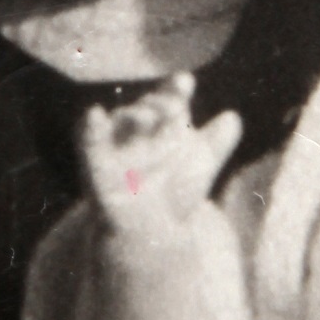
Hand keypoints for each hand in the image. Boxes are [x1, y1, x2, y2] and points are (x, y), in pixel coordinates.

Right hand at [79, 73, 244, 235]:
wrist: (151, 236)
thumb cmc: (172, 193)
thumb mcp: (198, 168)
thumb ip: (216, 143)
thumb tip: (232, 118)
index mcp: (157, 125)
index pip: (166, 99)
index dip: (174, 89)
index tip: (185, 84)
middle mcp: (133, 131)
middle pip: (145, 108)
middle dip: (158, 105)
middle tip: (175, 108)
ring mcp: (112, 149)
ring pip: (120, 123)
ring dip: (133, 116)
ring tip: (147, 116)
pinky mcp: (94, 171)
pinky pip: (88, 146)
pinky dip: (88, 130)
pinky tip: (93, 114)